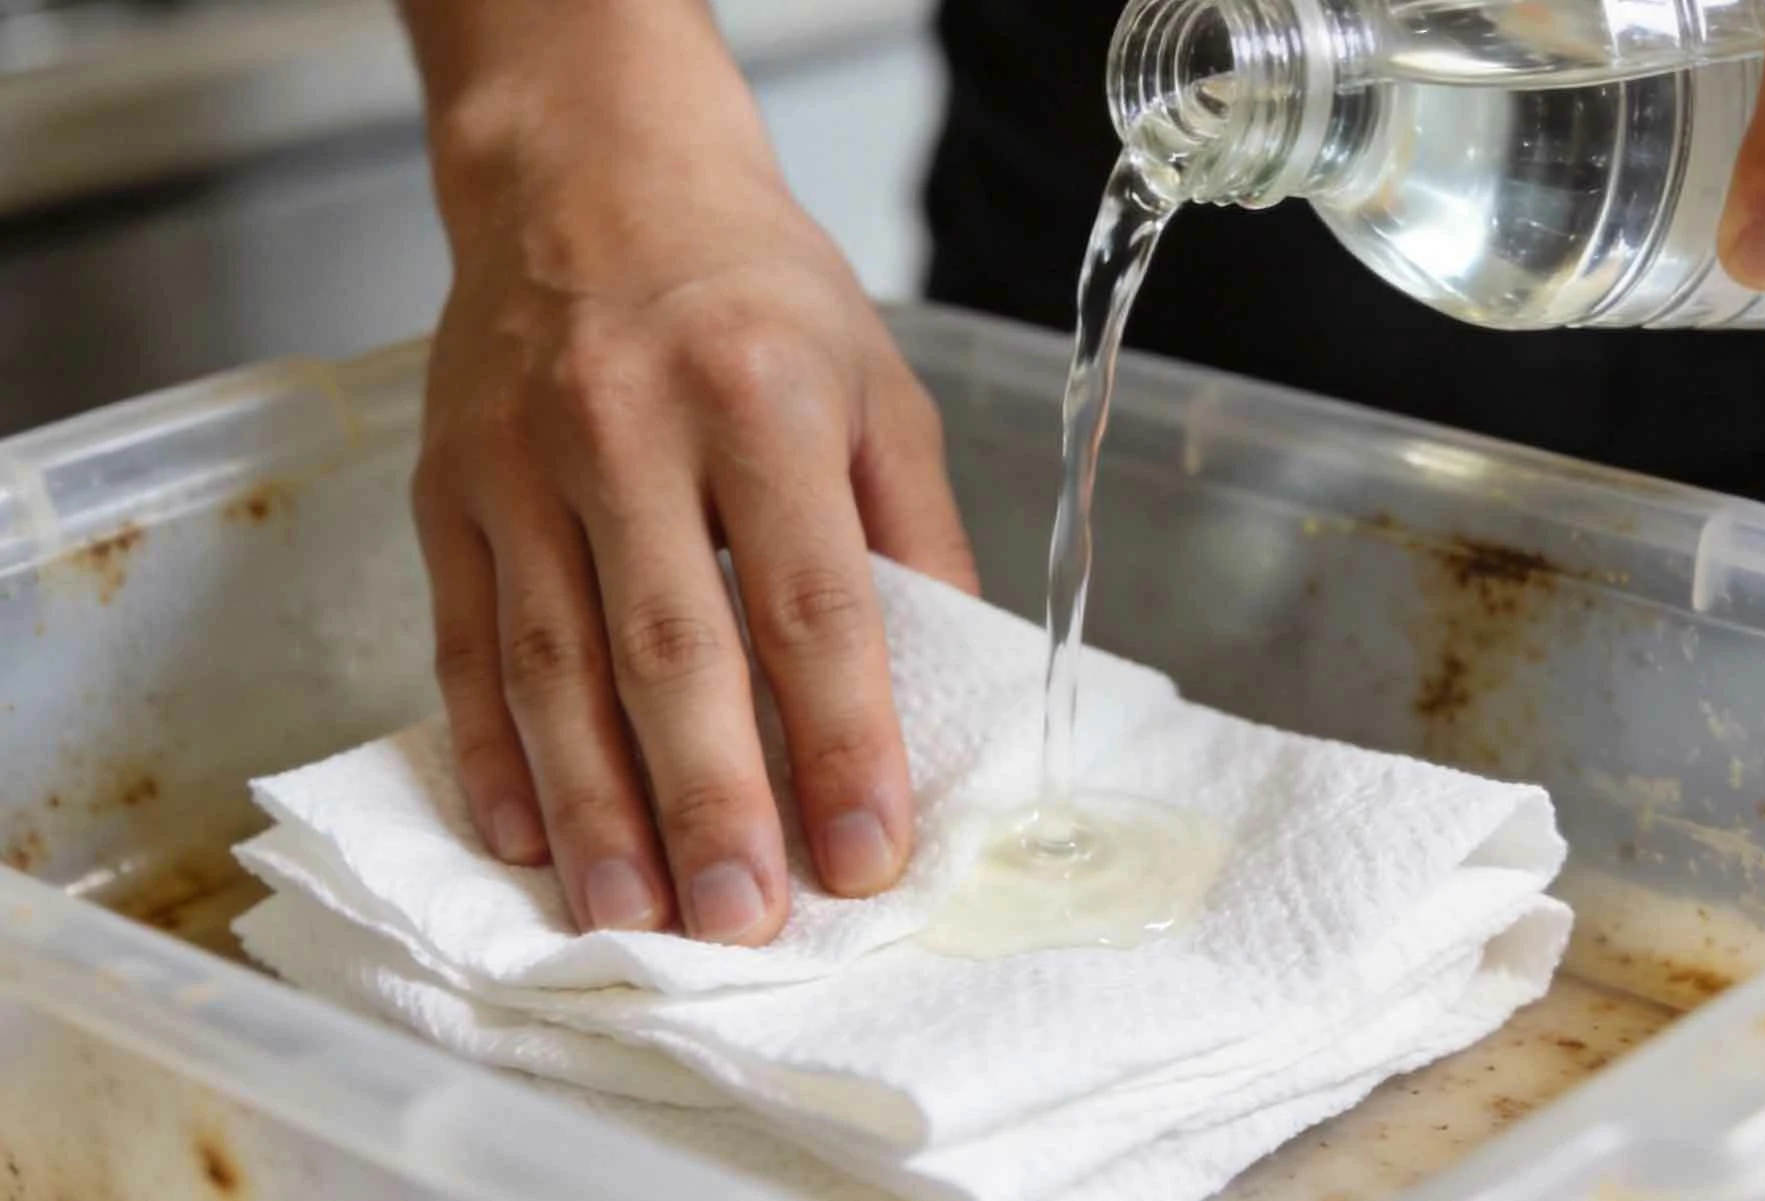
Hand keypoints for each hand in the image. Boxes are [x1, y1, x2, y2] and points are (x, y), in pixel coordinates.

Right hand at [406, 3, 975, 943]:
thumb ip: (915, 532)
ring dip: (593, 806)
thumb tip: (951, 685)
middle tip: (743, 926)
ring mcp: (520, 461)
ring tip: (631, 918)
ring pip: (552, 663)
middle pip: (672, 649)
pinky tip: (526, 835)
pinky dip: (491, 750)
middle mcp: (632, 428)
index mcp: (765, 398)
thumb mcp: (879, 385)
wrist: (591, 175)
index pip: (815, 603)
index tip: (867, 857)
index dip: (842, 742)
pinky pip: (463, 639)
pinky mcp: (443, 488)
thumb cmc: (758, 293)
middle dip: (710, 804)